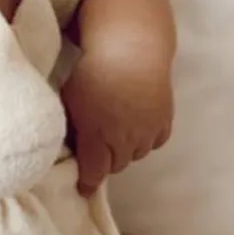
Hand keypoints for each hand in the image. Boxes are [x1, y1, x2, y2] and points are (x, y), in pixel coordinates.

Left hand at [62, 57, 172, 196]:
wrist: (131, 46)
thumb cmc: (90, 69)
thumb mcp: (69, 99)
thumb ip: (70, 128)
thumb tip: (68, 146)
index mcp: (97, 137)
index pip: (93, 173)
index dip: (87, 182)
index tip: (82, 188)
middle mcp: (124, 140)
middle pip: (116, 166)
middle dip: (105, 161)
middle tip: (97, 148)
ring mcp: (147, 130)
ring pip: (136, 154)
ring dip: (125, 149)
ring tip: (116, 133)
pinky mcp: (165, 119)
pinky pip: (156, 142)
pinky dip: (146, 139)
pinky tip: (137, 126)